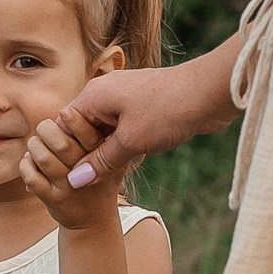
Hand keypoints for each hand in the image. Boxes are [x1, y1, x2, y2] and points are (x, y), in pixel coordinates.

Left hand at [22, 113, 118, 231]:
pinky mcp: (55, 200)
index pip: (89, 134)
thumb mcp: (111, 158)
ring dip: (34, 146)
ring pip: (44, 159)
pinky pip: (33, 178)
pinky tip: (28, 162)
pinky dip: (26, 165)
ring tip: (35, 144)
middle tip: (44, 128)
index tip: (64, 113)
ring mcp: (70, 187)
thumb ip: (100, 134)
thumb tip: (76, 106)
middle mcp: (87, 172)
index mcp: (103, 157)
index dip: (74, 120)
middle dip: (47, 130)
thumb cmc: (99, 179)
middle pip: (62, 144)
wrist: (95, 220)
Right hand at [48, 59, 206, 192]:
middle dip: (84, 153)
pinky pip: (121, 128)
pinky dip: (120, 144)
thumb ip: (101, 161)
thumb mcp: (130, 141)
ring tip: (104, 176)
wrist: (209, 92)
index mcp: (94, 95)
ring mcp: (124, 99)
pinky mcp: (142, 106)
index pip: (63, 124)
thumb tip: (75, 181)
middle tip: (86, 181)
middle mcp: (105, 93)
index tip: (67, 175)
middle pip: (81, 128)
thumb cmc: (167, 110)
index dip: (64, 151)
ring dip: (104, 150)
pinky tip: (126, 162)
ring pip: (103, 130)